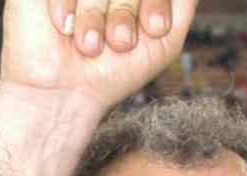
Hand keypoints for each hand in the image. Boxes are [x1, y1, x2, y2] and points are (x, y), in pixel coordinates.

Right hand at [0, 0, 196, 112]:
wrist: (64, 94)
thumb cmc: (115, 71)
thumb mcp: (166, 40)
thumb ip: (182, 1)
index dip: (156, 1)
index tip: (153, 28)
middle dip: (126, 9)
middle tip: (121, 42)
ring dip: (95, 14)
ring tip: (90, 46)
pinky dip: (66, 5)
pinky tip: (64, 29)